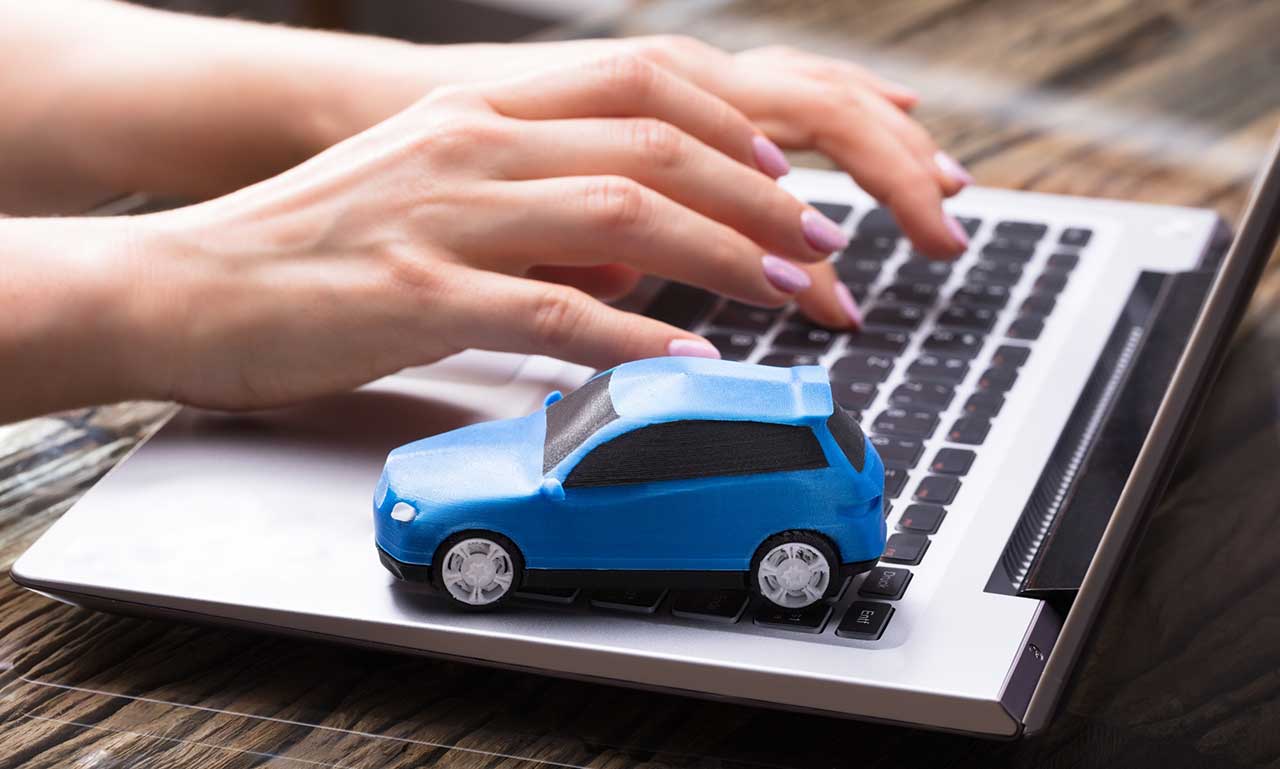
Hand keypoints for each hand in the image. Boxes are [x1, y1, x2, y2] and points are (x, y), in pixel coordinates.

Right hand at [130, 56, 853, 410]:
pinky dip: (638, 334)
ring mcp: (448, 215)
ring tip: (794, 292)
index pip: (640, 88)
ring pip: (627, 213)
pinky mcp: (422, 295)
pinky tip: (693, 357)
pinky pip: (558, 310)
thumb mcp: (429, 193)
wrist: (184, 283)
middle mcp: (473, 145)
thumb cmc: (305, 247)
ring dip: (727, 255)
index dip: (734, 130)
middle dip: (760, 197)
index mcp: (478, 114)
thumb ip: (528, 207)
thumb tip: (626, 247)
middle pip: (655, 146)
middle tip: (824, 243)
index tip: (792, 176)